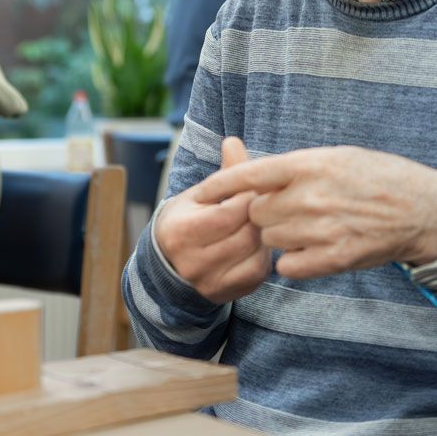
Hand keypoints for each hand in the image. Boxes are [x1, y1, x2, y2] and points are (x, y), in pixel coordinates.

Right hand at [153, 137, 271, 303]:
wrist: (168, 264)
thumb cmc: (188, 219)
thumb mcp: (200, 194)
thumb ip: (224, 173)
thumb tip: (233, 141)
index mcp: (182, 230)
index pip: (231, 211)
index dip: (250, 197)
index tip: (256, 189)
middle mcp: (192, 261)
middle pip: (246, 234)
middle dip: (261, 216)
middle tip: (268, 205)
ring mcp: (209, 281)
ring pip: (255, 253)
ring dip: (265, 235)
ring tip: (261, 223)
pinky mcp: (224, 294)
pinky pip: (257, 273)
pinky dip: (263, 255)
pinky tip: (258, 244)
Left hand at [192, 146, 436, 278]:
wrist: (423, 209)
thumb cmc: (379, 177)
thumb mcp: (336, 157)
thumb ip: (295, 168)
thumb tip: (257, 176)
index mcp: (310, 164)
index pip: (250, 175)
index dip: (220, 185)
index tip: (200, 194)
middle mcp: (311, 196)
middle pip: (257, 213)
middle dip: (265, 213)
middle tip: (291, 209)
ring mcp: (322, 229)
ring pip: (271, 240)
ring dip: (281, 236)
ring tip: (310, 226)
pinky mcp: (334, 258)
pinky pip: (289, 265)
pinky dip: (295, 260)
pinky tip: (314, 248)